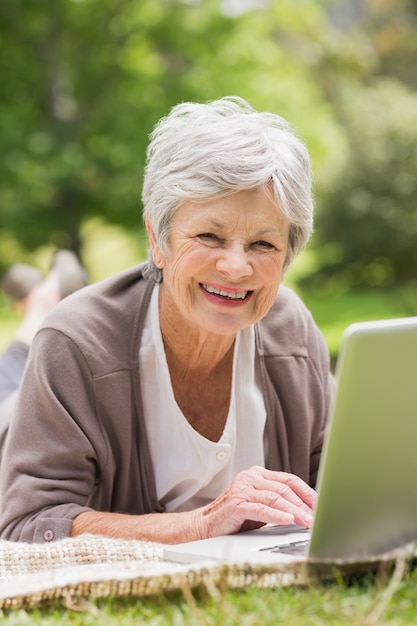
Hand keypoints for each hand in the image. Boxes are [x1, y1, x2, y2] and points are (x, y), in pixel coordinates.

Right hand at [198, 465, 316, 538]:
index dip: (308, 493)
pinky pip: (260, 509)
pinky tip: (288, 521)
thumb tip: (309, 512)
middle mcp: (250, 477)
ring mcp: (242, 489)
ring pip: (275, 498)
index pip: (289, 480)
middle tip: (318, 517)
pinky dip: (276, 515)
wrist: (204, 526)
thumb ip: (279, 503)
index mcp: (258, 474)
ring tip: (308, 522)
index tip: (322, 505)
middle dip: (304, 505)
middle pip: (284, 489)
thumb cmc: (235, 517)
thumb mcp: (261, 506)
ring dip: (294, 511)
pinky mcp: (236, 504)